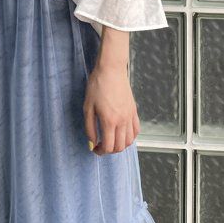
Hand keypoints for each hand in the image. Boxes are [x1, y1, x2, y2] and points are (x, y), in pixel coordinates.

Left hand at [83, 30, 139, 154]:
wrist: (111, 70)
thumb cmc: (97, 86)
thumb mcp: (88, 107)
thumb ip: (90, 127)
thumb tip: (92, 142)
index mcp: (109, 121)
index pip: (108, 146)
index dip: (100, 151)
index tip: (94, 148)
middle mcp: (122, 121)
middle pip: (120, 147)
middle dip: (110, 150)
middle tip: (101, 146)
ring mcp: (130, 116)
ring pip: (129, 141)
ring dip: (120, 145)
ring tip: (111, 140)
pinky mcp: (134, 111)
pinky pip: (136, 130)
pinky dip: (130, 137)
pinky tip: (122, 134)